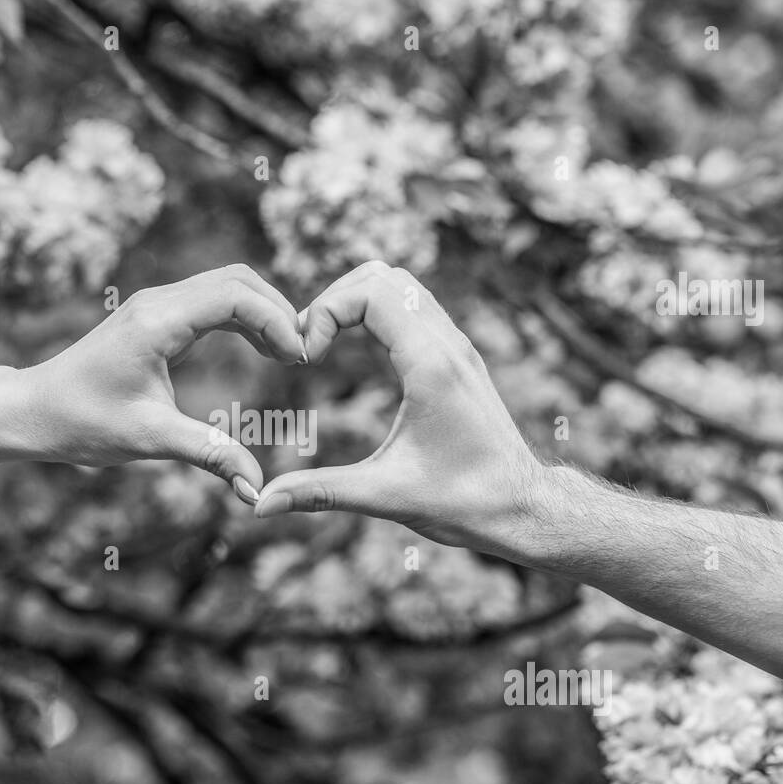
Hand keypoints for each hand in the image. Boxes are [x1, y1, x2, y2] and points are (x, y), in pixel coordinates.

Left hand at [25, 265, 305, 502]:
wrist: (36, 411)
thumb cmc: (84, 423)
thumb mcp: (150, 440)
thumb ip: (209, 457)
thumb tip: (256, 489)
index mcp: (158, 321)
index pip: (235, 296)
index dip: (278, 321)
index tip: (302, 359)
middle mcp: (158, 302)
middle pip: (239, 280)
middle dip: (279, 310)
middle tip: (306, 354)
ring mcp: (157, 305)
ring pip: (228, 285)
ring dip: (264, 312)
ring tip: (291, 354)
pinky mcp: (157, 317)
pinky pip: (213, 301)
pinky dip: (245, 318)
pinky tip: (264, 350)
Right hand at [254, 261, 546, 552]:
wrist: (522, 508)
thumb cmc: (464, 503)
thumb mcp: (385, 497)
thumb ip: (320, 493)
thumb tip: (260, 505)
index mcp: (431, 366)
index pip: (371, 292)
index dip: (326, 311)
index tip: (306, 357)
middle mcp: (448, 344)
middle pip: (382, 275)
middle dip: (334, 299)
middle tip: (308, 346)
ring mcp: (457, 347)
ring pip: (401, 285)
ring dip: (355, 301)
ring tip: (325, 346)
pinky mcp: (458, 358)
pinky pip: (414, 308)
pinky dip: (377, 314)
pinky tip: (354, 355)